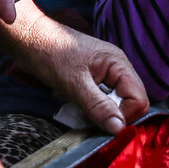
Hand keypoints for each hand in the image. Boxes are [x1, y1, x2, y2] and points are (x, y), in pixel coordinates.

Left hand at [0, 0, 148, 133]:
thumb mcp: (74, 84)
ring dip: (101, 114)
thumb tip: (119, 129)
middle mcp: (118, 68)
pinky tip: (78, 108)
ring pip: (116, 102)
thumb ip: (98, 106)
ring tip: (81, 114)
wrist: (29, 39)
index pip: (139, 99)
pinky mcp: (95, 79)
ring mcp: (107, 73)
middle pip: (131, 102)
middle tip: (89, 120)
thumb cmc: (51, 55)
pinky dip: (93, 109)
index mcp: (119, 64)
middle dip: (113, 116)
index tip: (102, 125)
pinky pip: (103, 100)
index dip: (124, 116)